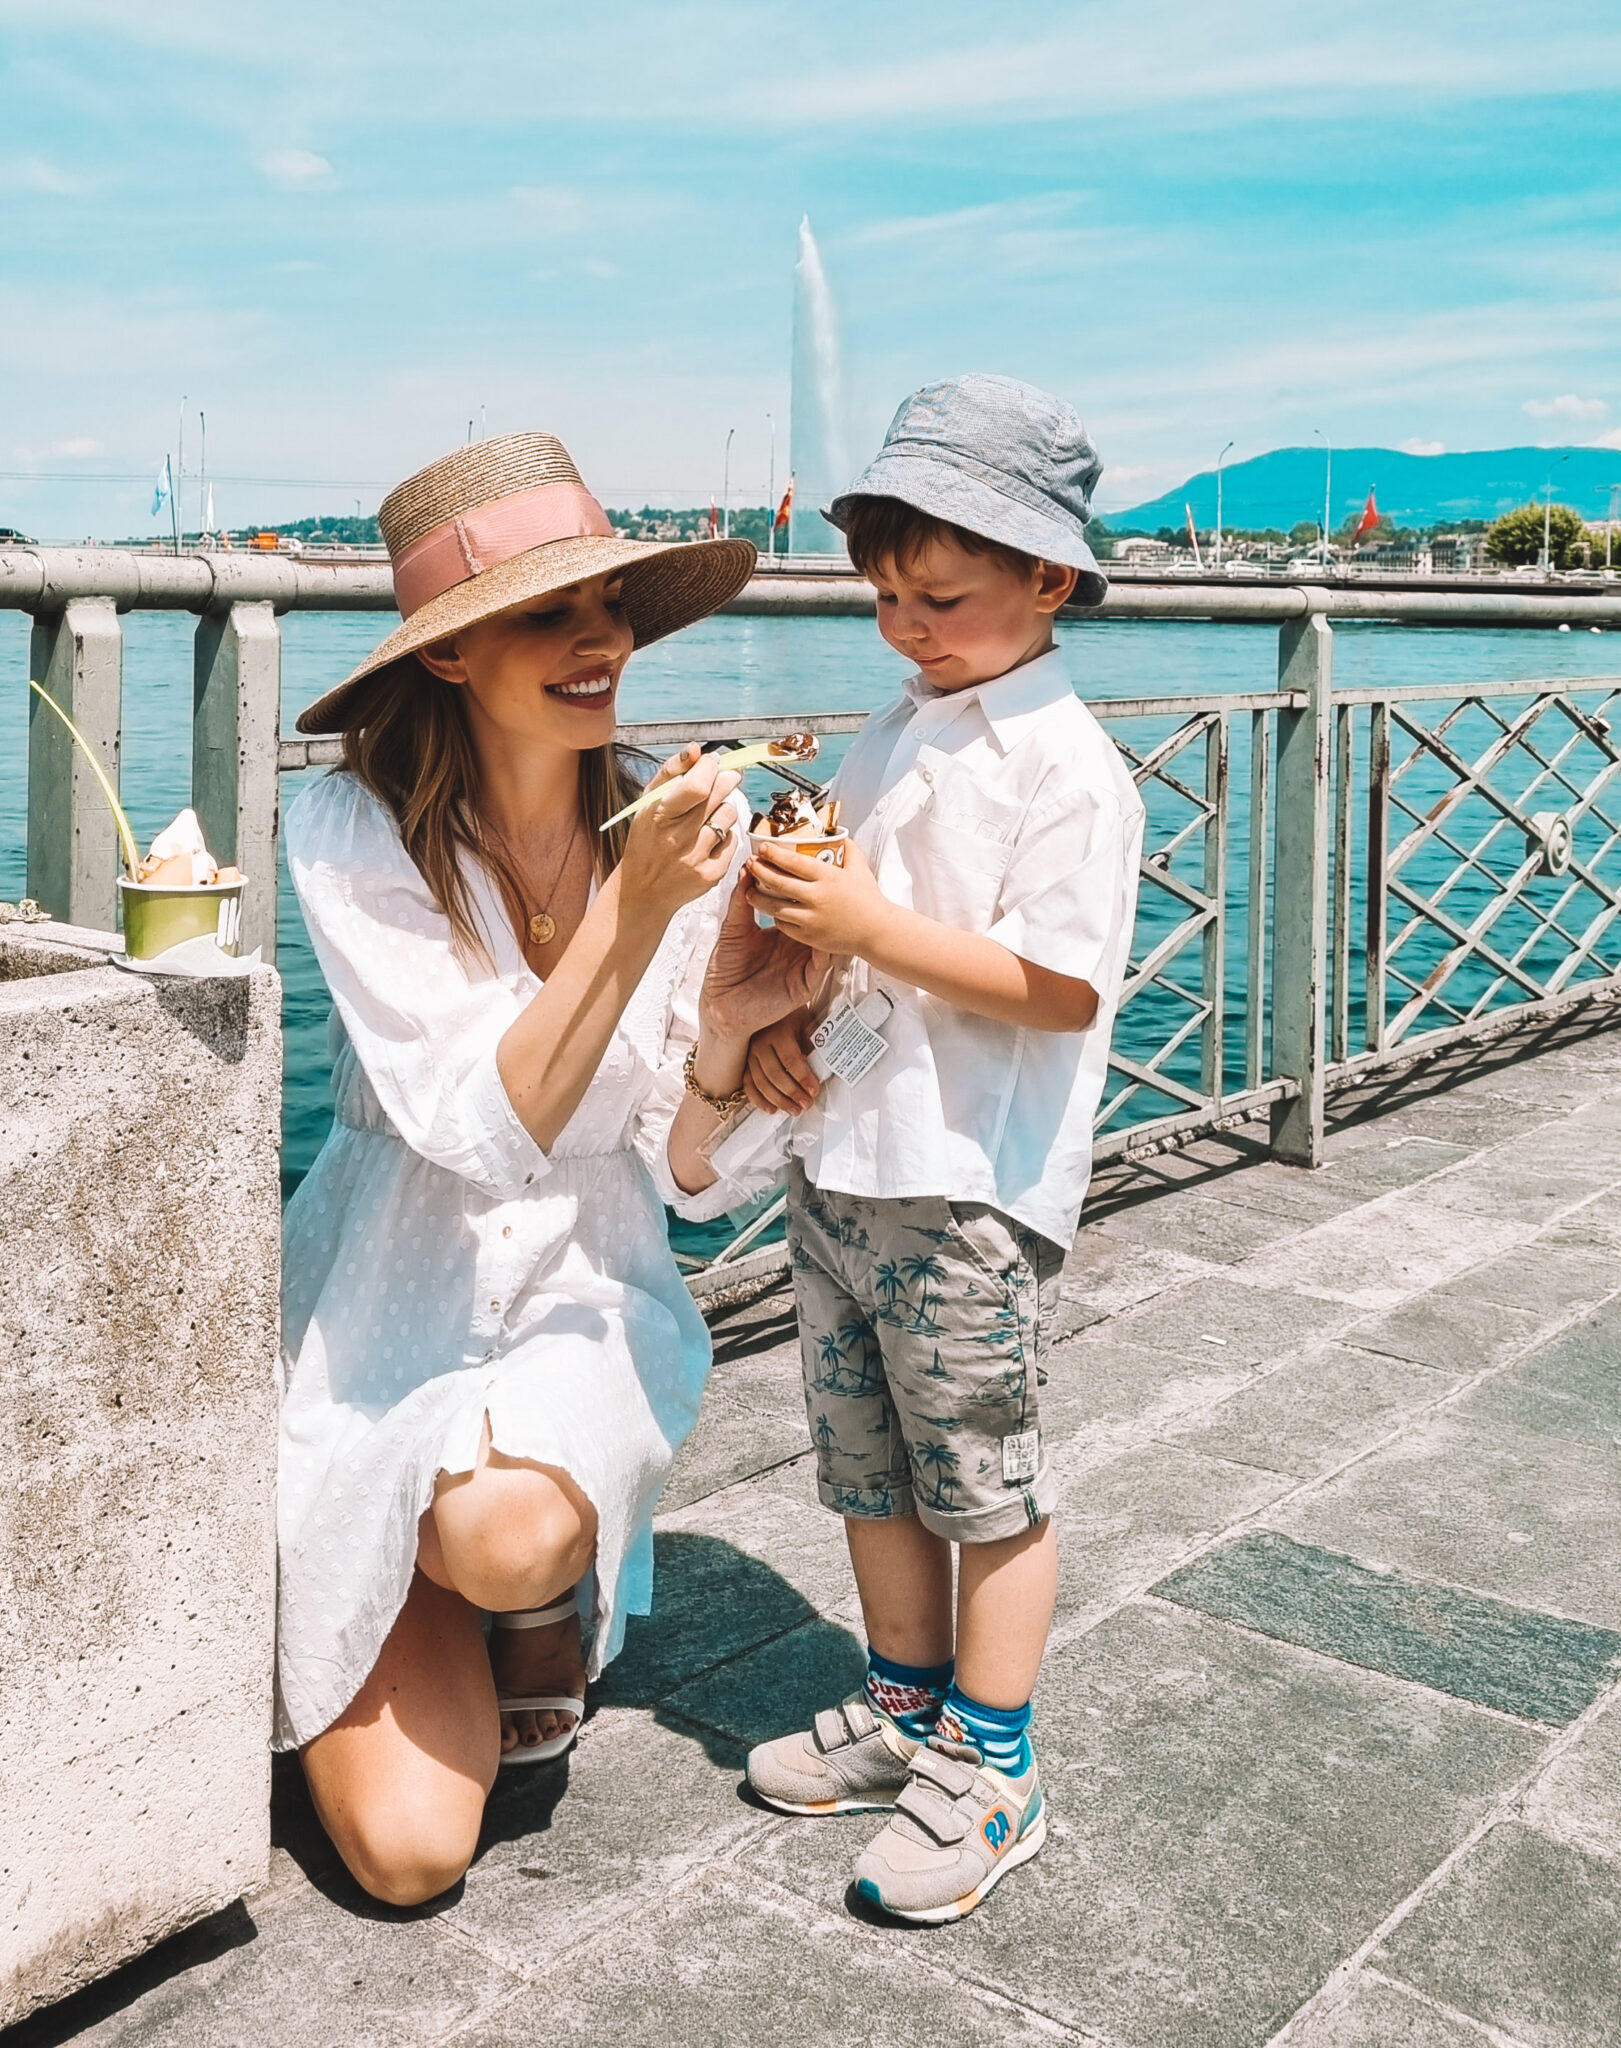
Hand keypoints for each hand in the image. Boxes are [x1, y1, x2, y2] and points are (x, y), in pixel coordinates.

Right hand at [617, 744, 741, 918]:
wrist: (642, 890)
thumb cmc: (646, 841)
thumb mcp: (647, 804)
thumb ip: (671, 772)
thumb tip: (696, 749)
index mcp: (658, 816)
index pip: (696, 785)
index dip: (711, 766)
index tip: (714, 760)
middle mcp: (678, 838)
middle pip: (719, 795)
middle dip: (726, 779)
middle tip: (724, 778)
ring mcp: (696, 858)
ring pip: (729, 814)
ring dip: (723, 808)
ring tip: (708, 814)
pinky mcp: (712, 875)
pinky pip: (733, 840)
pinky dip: (724, 835)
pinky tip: (708, 839)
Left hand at [698, 881, 830, 1045]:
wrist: (721, 1004)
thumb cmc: (725, 971)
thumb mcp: (733, 928)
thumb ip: (741, 900)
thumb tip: (746, 870)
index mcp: (781, 933)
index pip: (799, 907)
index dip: (802, 889)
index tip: (804, 868)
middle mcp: (795, 947)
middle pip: (815, 921)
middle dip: (821, 902)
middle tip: (824, 882)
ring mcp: (802, 964)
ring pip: (825, 940)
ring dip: (828, 923)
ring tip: (830, 905)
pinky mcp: (806, 983)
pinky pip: (823, 964)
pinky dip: (826, 949)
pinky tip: (825, 935)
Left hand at [744, 837, 890, 954]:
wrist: (878, 932)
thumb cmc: (869, 901)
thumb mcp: (861, 870)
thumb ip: (850, 851)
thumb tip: (842, 836)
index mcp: (828, 877)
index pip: (794, 861)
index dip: (775, 853)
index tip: (763, 847)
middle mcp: (818, 897)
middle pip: (779, 881)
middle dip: (760, 870)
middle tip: (751, 863)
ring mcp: (812, 918)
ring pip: (776, 906)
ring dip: (759, 897)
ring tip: (750, 891)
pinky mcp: (810, 936)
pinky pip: (785, 925)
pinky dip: (776, 917)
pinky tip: (771, 911)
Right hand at [745, 1013, 820, 1114]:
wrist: (771, 1003)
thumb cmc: (793, 1016)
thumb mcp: (806, 1022)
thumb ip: (812, 1042)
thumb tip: (822, 1065)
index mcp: (778, 1031)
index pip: (790, 1060)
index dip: (803, 1078)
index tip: (814, 1090)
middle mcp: (760, 1043)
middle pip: (775, 1075)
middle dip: (792, 1093)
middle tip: (806, 1104)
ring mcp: (749, 1054)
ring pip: (761, 1083)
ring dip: (779, 1100)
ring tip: (794, 1110)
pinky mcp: (744, 1062)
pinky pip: (748, 1085)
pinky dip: (759, 1100)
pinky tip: (772, 1109)